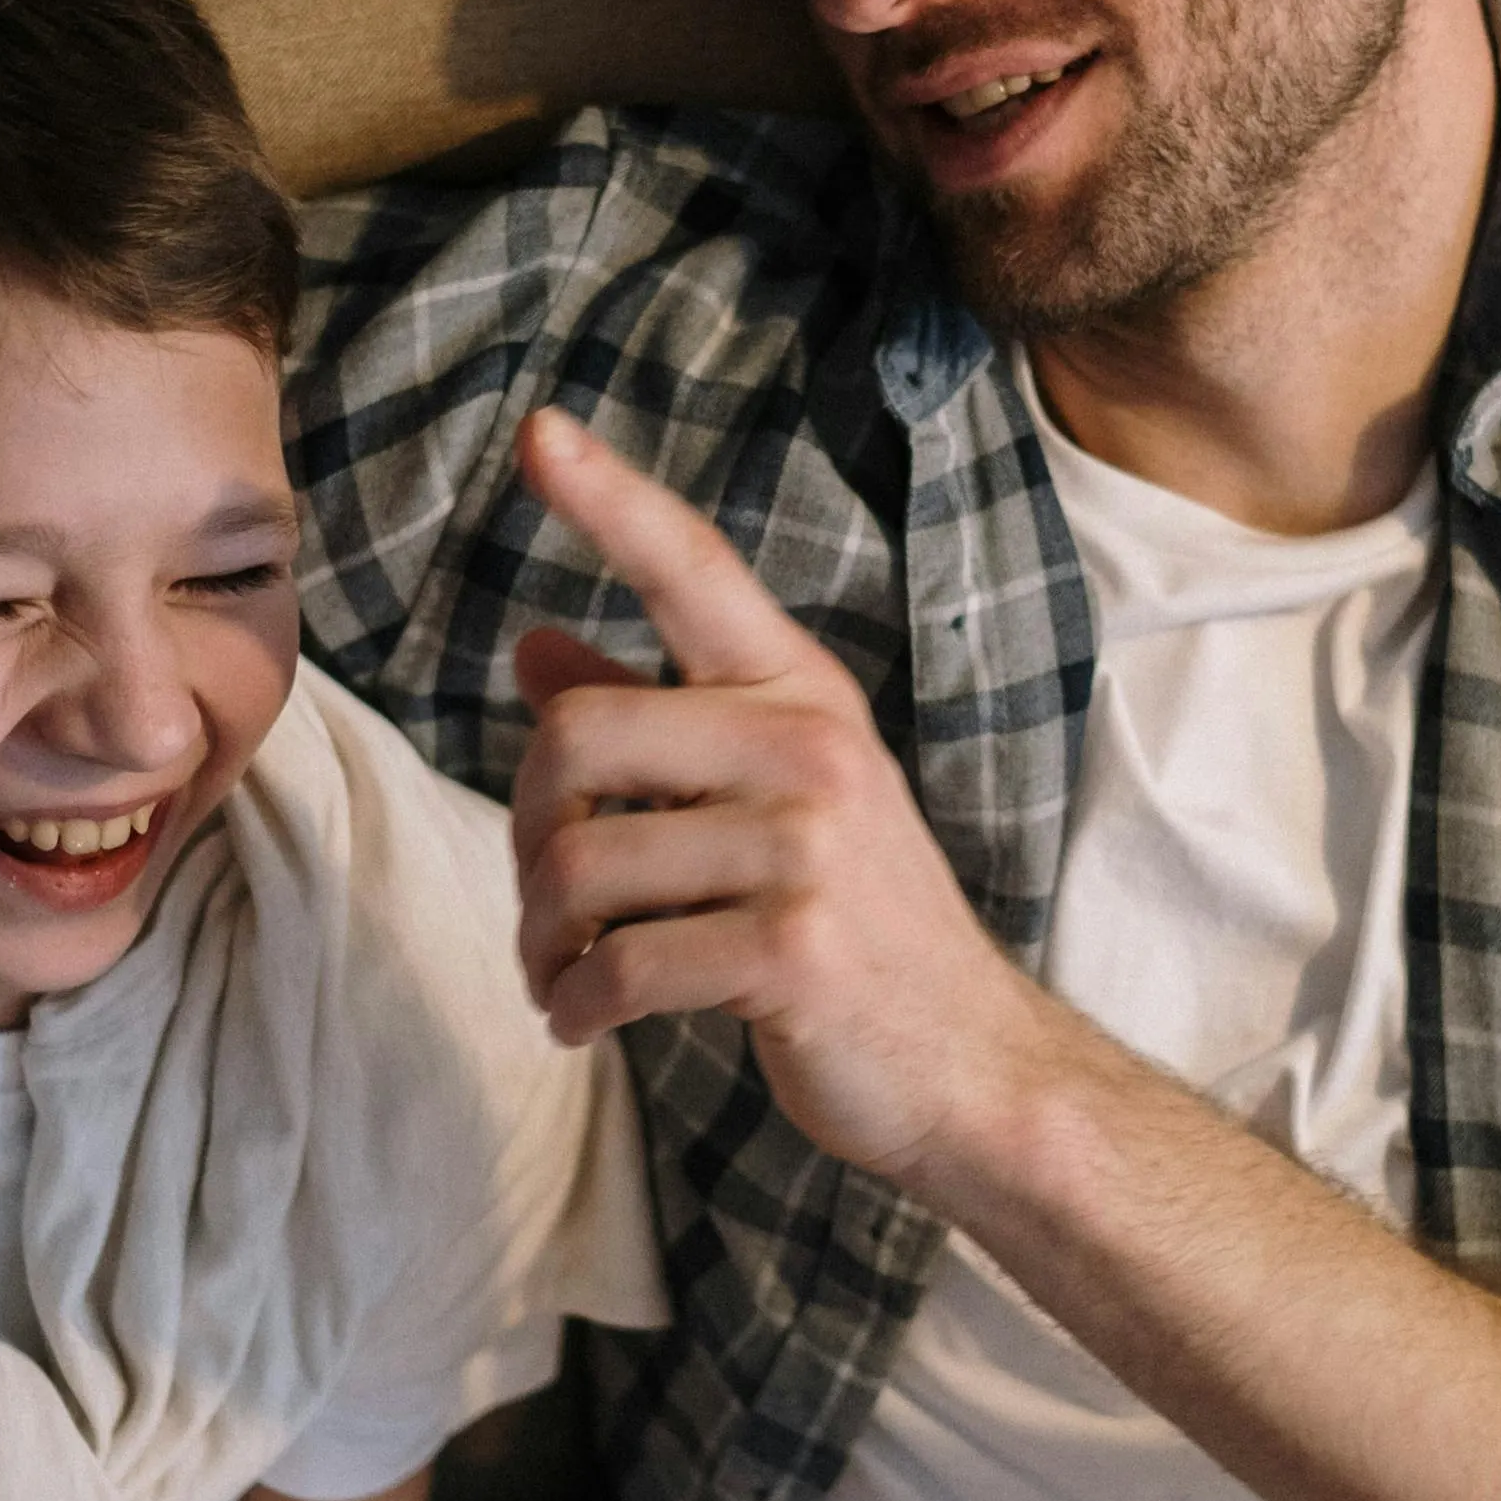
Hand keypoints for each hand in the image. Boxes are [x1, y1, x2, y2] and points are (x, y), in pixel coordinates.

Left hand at [507, 409, 1062, 1184]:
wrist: (974, 1067)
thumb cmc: (856, 926)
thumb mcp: (772, 802)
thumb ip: (658, 719)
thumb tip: (533, 645)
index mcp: (802, 696)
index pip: (694, 570)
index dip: (611, 500)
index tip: (538, 433)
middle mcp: (810, 749)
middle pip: (577, 736)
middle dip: (527, 832)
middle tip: (544, 906)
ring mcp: (808, 849)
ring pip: (583, 863)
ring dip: (542, 940)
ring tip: (561, 976)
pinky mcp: (792, 950)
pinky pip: (622, 964)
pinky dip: (578, 1004)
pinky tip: (584, 1021)